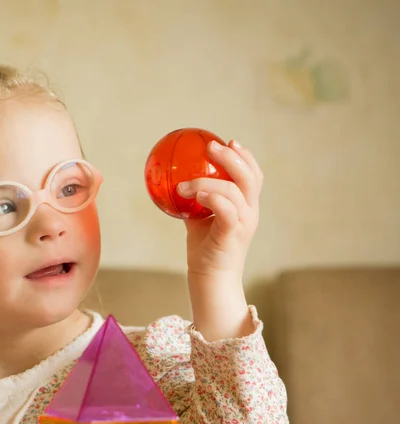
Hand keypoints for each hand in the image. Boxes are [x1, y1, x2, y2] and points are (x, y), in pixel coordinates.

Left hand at [177, 139, 261, 277]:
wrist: (210, 278)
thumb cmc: (205, 249)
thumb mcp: (199, 220)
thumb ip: (195, 201)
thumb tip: (174, 183)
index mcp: (246, 207)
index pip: (253, 176)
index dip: (245, 157)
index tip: (231, 141)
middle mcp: (250, 213)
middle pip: (250, 177)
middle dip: (231, 157)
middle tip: (210, 147)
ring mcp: (244, 223)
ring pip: (234, 190)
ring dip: (207, 181)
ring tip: (185, 184)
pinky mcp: (233, 234)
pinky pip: (226, 209)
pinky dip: (211, 197)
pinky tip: (195, 194)